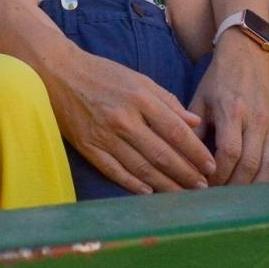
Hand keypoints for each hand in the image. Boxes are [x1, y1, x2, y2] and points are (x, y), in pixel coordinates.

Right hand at [47, 45, 213, 193]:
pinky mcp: (88, 147)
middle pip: (162, 154)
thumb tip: (195, 122)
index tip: (210, 166)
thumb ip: (167, 101)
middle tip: (203, 187)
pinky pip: (115, 171)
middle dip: (186, 174)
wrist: (58, 73)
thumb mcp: (138, 79)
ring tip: (183, 195)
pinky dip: (133, 184)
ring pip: (141, 168)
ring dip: (165, 184)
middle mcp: (124, 119)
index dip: (196, 152)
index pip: (176, 131)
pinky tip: (149, 192)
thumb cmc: (102, 74)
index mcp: (140, 99)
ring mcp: (104, 136)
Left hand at [188, 32, 268, 184]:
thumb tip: (183, 160)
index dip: (218, 174)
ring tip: (239, 200)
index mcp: (232, 111)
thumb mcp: (199, 99)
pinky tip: (266, 192)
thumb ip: (193, 129)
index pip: (229, 151)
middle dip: (234, 186)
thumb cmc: (218, 80)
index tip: (205, 185)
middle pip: (250, 164)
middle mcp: (256, 120)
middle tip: (220, 199)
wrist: (248, 57)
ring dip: (255, 188)